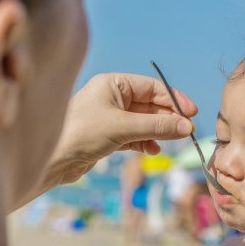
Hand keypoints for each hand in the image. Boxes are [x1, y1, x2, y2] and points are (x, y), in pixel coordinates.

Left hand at [40, 73, 197, 190]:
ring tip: (171, 142)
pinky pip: (133, 136)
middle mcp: (111, 98)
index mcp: (112, 84)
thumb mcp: (123, 128)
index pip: (151, 88)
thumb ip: (156, 127)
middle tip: (187, 131)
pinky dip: (144, 142)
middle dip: (167, 119)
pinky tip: (152, 150)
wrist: (52, 160)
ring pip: (143, 122)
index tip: (192, 113)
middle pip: (149, 105)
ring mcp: (110, 117)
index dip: (173, 99)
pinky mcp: (107, 136)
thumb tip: (187, 127)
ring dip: (158, 132)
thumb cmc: (81, 134)